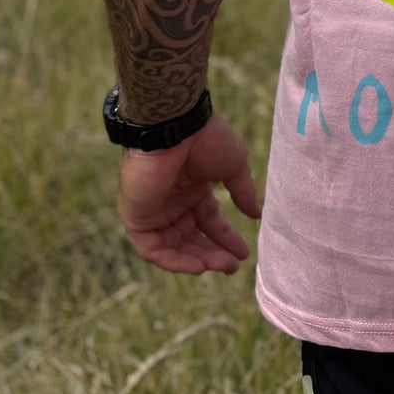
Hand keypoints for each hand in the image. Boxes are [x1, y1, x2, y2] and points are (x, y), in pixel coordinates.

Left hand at [116, 113, 262, 274]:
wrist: (176, 127)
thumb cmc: (206, 140)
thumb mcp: (233, 167)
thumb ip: (243, 192)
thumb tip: (256, 214)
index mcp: (193, 189)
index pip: (209, 221)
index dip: (226, 238)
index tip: (244, 252)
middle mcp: (172, 202)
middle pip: (192, 238)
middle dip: (213, 253)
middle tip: (232, 266)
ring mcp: (153, 211)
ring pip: (173, 247)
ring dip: (197, 259)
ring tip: (220, 266)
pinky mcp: (136, 218)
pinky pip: (152, 249)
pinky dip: (173, 260)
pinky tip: (197, 265)